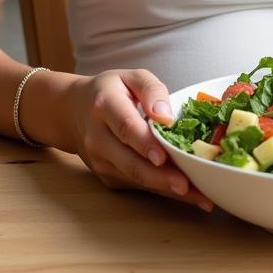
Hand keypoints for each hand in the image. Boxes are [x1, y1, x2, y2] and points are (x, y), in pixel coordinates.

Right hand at [66, 69, 212, 211]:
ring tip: (199, 196)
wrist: (74, 111)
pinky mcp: (108, 177)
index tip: (163, 157)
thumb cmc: (110, 90)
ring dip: (167, 189)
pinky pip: (137, 184)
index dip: (144, 144)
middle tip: (189, 186)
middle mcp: (98, 138)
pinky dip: (162, 190)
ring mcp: (101, 162)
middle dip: (160, 178)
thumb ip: (152, 90)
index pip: (125, 128)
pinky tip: (187, 193)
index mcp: (104, 106)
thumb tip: (166, 116)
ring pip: (136, 179)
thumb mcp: (132, 77)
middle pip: (130, 162)